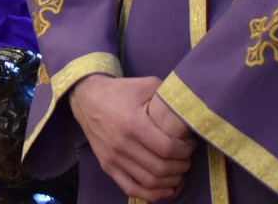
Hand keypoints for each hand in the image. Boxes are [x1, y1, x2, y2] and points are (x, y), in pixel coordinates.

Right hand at [69, 74, 195, 200]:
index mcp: (133, 124)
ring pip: (150, 182)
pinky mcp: (107, 165)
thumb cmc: (118, 91)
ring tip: (179, 172)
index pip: (167, 148)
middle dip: (182, 167)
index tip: (190, 144)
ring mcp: (113, 157)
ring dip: (171, 182)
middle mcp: (121, 144)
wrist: (86, 98)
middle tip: (187, 158)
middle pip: (161, 168)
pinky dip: (152, 194)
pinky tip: (166, 189)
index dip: (185, 151)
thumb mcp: (145, 85)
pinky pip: (131, 188)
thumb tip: (189, 108)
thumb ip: (168, 94)